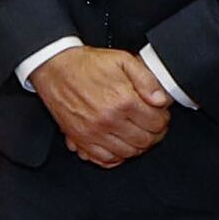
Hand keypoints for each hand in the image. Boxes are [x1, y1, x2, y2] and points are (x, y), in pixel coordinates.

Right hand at [26, 44, 171, 167]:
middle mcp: (108, 120)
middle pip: (145, 141)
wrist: (55, 68)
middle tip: (152, 126)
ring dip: (137, 146)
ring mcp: (94, 132)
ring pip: (128, 153)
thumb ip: (147, 80)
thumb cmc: (87, 65)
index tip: (160, 115)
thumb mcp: (123, 60)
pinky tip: (120, 145)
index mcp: (123, 100)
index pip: (156, 123)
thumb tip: (161, 100)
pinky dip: (116, 156)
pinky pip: (105, 159)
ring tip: (137, 134)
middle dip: (154, 134)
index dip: (163, 120)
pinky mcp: (81, 139)